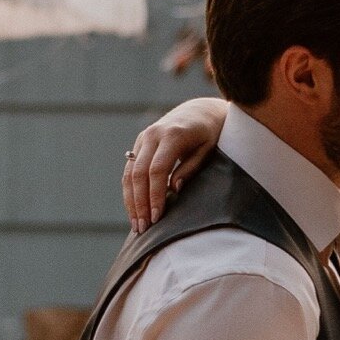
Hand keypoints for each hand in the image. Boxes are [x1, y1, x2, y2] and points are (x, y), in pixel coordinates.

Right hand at [123, 99, 227, 231]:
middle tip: (143, 228)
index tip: (156, 217)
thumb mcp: (207, 149)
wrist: (201, 111)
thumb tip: (173, 189)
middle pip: (138, 173)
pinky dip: (130, 191)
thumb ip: (191, 168)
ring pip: (129, 173)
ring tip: (136, 225)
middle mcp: (153, 134)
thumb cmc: (210, 134)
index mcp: (172, 135)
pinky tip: (134, 210)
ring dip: (131, 200)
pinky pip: (129, 170)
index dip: (154, 195)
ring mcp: (144, 138)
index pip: (157, 170)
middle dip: (139, 203)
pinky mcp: (140, 144)